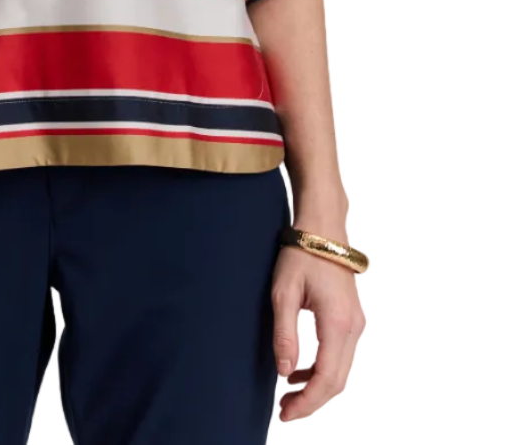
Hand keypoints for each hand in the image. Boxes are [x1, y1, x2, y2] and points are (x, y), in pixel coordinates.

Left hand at [271, 242, 365, 421]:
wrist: (322, 228)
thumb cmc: (300, 253)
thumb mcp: (283, 292)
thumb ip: (284, 334)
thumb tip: (284, 372)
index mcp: (338, 323)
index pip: (327, 377)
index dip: (308, 402)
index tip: (286, 413)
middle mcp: (354, 327)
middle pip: (338, 381)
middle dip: (312, 401)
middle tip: (284, 410)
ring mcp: (356, 323)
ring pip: (341, 370)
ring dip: (317, 387)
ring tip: (288, 395)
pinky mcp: (352, 318)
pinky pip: (341, 355)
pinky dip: (323, 370)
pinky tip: (300, 371)